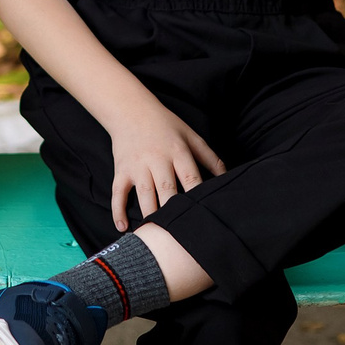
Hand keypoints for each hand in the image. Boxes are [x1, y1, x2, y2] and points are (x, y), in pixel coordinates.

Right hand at [102, 101, 225, 232]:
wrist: (130, 109)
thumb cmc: (165, 124)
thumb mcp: (191, 136)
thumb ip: (210, 157)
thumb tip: (227, 178)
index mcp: (178, 152)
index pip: (191, 178)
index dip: (197, 198)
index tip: (204, 216)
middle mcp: (157, 160)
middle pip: (167, 190)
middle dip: (173, 211)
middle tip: (181, 233)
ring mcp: (138, 166)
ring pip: (145, 195)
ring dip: (150, 215)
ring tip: (157, 234)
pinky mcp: (121, 170)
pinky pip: (118, 193)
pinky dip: (118, 211)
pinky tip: (123, 228)